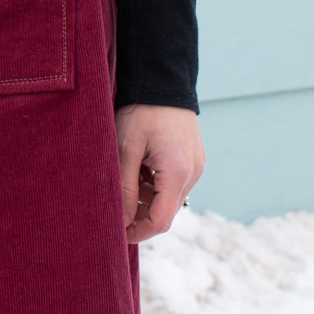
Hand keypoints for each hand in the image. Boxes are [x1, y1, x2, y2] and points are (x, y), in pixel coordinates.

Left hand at [114, 103, 204, 242]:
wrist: (163, 82)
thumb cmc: (141, 112)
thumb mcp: (126, 150)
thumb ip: (126, 188)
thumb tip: (123, 220)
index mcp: (177, 172)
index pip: (160, 221)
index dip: (138, 232)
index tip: (118, 232)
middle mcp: (193, 173)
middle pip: (167, 212)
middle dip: (141, 214)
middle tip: (116, 202)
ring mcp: (197, 166)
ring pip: (171, 198)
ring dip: (148, 197)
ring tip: (128, 173)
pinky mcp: (195, 159)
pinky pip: (175, 183)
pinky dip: (157, 184)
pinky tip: (141, 166)